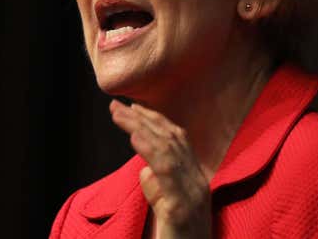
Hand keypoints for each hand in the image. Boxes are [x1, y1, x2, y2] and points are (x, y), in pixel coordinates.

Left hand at [110, 99, 211, 238]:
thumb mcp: (166, 213)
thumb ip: (158, 190)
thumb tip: (145, 170)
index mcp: (196, 181)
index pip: (177, 141)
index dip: (156, 121)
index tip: (133, 108)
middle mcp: (198, 182)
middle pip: (173, 139)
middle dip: (145, 118)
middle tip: (118, 104)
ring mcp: (193, 195)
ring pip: (169, 150)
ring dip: (142, 128)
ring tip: (120, 114)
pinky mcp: (181, 209)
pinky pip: (167, 172)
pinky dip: (150, 150)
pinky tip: (134, 136)